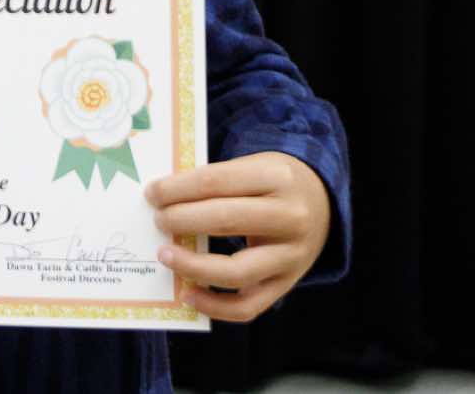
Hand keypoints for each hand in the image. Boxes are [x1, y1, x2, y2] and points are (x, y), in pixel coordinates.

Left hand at [144, 152, 330, 321]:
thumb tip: (161, 199)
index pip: (216, 181)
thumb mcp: (254, 166)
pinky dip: (214, 306)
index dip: (177, 189)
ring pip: (236, 271)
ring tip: (165, 254)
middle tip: (158, 221)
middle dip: (181, 220)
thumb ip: (215, 181)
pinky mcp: (287, 284)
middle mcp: (290, 217)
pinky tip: (187, 293)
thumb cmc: (272, 183)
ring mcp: (292, 256)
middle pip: (225, 220)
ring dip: (192, 266)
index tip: (152, 193)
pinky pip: (248, 306)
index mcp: (276, 177)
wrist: (322, 203)